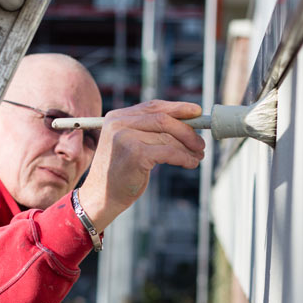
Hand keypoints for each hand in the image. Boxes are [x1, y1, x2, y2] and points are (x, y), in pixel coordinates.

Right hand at [76, 100, 205, 230]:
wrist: (101, 197)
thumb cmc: (120, 172)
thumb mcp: (129, 144)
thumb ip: (147, 130)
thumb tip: (186, 123)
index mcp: (117, 117)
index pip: (153, 106)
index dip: (178, 108)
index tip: (197, 112)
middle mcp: (119, 123)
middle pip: (164, 119)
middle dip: (187, 131)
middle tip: (201, 143)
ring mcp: (126, 137)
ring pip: (168, 137)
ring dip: (188, 148)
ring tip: (198, 156)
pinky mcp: (135, 153)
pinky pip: (169, 152)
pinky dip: (184, 158)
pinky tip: (190, 163)